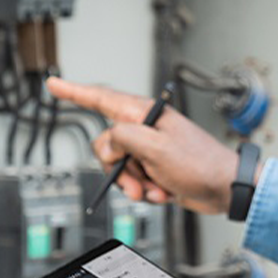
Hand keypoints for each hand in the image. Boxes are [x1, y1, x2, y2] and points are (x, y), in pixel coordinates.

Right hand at [46, 78, 239, 214]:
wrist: (224, 189)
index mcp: (144, 114)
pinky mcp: (156, 168)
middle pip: (106, 145)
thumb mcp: (155, 148)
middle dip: (116, 170)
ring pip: (119, 168)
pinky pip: (135, 181)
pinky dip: (147, 191)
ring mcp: (150, 149)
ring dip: (134, 185)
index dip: (74, 91)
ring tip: (156, 191)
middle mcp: (145, 128)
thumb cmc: (199, 164)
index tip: (53, 84)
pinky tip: (164, 193)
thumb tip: (109, 143)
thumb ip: (123, 138)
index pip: (101, 97)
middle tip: (136, 181)